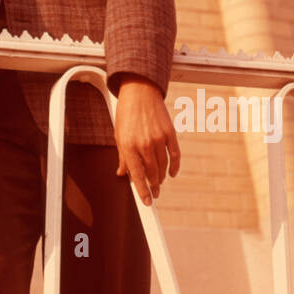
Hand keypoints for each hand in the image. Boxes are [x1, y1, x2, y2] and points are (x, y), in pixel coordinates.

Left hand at [113, 76, 180, 204]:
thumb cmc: (126, 113)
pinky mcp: (170, 133)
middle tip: (154, 193)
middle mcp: (144, 144)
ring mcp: (158, 138)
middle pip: (152, 173)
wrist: (140, 91)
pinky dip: (175, 166)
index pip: (137, 175)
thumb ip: (122, 156)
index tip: (147, 202)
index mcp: (128, 146)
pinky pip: (175, 155)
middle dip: (153, 186)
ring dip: (162, 177)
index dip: (143, 191)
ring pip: (163, 166)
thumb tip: (122, 174)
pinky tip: (172, 173)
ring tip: (159, 182)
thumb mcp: (118, 135)